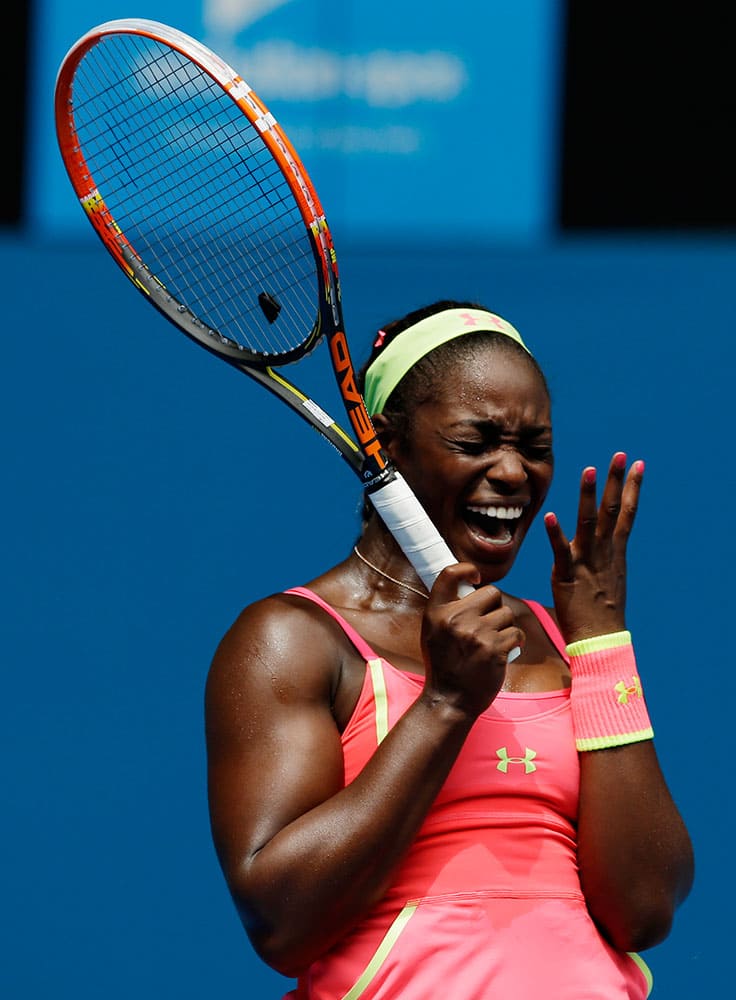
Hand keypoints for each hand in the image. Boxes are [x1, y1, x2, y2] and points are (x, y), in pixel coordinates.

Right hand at [420, 563, 523, 717]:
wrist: (449, 700)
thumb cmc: (444, 665)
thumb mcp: (433, 633)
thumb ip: (447, 610)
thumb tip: (471, 586)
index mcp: (436, 613)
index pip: (450, 574)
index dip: (467, 569)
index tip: (476, 578)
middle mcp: (455, 619)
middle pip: (492, 593)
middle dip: (495, 606)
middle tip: (488, 623)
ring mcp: (476, 634)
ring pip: (507, 614)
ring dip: (505, 627)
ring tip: (493, 642)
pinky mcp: (495, 649)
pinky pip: (516, 632)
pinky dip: (514, 641)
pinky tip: (504, 652)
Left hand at [544, 452, 643, 643]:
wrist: (600, 640)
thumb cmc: (601, 610)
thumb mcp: (607, 576)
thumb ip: (603, 555)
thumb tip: (603, 542)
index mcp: (614, 551)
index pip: (626, 513)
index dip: (631, 487)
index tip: (638, 464)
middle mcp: (603, 552)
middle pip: (612, 510)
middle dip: (616, 481)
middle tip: (620, 454)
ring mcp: (586, 563)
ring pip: (589, 524)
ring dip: (588, 496)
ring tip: (589, 470)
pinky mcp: (567, 576)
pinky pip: (561, 552)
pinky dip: (556, 534)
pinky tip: (550, 515)